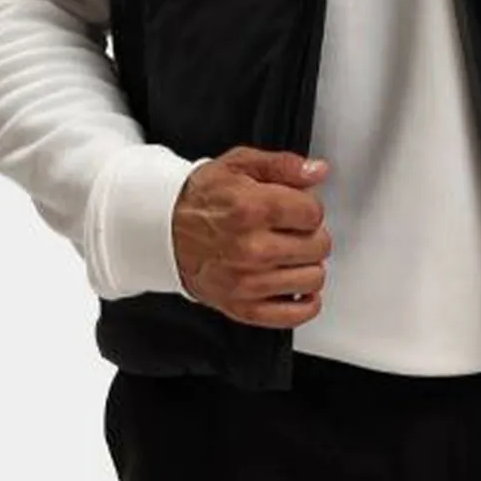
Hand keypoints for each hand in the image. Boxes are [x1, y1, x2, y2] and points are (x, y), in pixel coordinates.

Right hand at [171, 147, 330, 327]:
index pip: (313, 213)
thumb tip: (317, 171)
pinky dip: (305, 303)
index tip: (299, 209)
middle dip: (311, 235)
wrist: (163, 230)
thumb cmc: (201, 199)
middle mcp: (250, 248)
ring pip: (312, 279)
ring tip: (293, 256)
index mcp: (250, 209)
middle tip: (295, 232)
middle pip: (318, 246)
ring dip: (308, 266)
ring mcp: (247, 282)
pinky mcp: (242, 307)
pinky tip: (298, 289)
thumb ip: (284, 165)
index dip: (309, 208)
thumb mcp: (239, 165)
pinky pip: (293, 315)